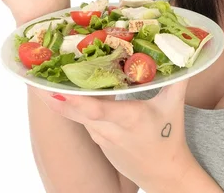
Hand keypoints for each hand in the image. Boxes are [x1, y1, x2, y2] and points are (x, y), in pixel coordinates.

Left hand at [33, 78, 193, 190]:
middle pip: (76, 111)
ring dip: (63, 99)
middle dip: (55, 95)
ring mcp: (101, 137)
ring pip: (77, 115)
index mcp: (128, 118)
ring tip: (49, 77)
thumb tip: (185, 51)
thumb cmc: (169, 136)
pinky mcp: (98, 141)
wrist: (165, 173)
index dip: (72, 101)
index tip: (54, 89)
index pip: (94, 110)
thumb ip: (178, 76)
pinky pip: (83, 120)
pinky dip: (74, 107)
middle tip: (38, 75)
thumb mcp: (174, 104)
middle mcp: (109, 129)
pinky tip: (68, 93)